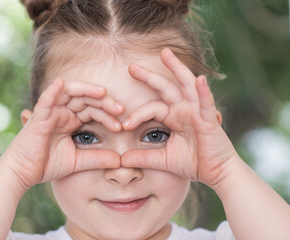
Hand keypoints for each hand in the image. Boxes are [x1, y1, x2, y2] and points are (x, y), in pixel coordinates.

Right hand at [1, 78, 122, 189]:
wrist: (24, 173)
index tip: (122, 125)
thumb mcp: (78, 161)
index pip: (93, 109)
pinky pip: (45, 99)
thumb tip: (120, 161)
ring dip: (86, 90)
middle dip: (104, 102)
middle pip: (86, 98)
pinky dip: (52, 90)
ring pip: (69, 92)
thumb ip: (98, 159)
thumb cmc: (47, 164)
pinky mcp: (38, 116)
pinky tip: (60, 82)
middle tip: (121, 109)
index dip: (108, 114)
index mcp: (71, 120)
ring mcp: (50, 112)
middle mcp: (62, 112)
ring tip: (103, 93)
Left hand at [121, 48, 237, 187]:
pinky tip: (200, 80)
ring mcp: (198, 111)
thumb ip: (143, 157)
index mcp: (174, 116)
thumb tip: (121, 160)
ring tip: (165, 53)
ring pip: (186, 85)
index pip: (151, 107)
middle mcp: (185, 109)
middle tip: (131, 66)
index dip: (137, 115)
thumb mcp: (163, 159)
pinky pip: (206, 104)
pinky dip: (204, 92)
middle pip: (165, 87)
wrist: (216, 174)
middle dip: (149, 76)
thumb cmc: (193, 163)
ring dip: (177, 68)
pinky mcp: (210, 120)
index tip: (123, 126)